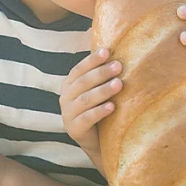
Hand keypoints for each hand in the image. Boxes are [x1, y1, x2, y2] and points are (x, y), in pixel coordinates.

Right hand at [59, 48, 122, 169]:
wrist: (98, 142)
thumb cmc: (101, 109)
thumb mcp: (98, 89)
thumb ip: (102, 72)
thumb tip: (112, 44)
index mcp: (70, 84)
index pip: (79, 69)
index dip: (92, 60)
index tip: (107, 51)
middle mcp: (66, 97)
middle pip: (83, 82)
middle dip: (101, 73)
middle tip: (119, 66)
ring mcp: (67, 114)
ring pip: (85, 100)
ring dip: (102, 91)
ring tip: (119, 84)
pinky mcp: (74, 130)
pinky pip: (86, 119)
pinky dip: (99, 112)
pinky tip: (112, 106)